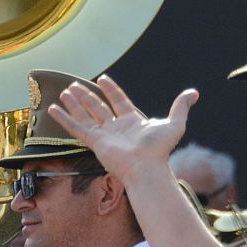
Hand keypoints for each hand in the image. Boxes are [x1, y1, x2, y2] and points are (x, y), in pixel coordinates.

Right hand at [48, 74, 197, 184]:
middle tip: (75, 85)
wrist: (147, 167)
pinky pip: (76, 128)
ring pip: (85, 115)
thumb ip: (180, 107)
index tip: (102, 79)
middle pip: (98, 107)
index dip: (111, 90)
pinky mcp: (94, 142)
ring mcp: (103, 135)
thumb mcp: (174, 123)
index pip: (118, 101)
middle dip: (87, 96)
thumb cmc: (160, 149)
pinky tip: (53, 109)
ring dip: (74, 103)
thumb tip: (193, 93)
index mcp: (132, 121)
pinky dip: (64, 118)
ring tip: (64, 91)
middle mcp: (116, 127)